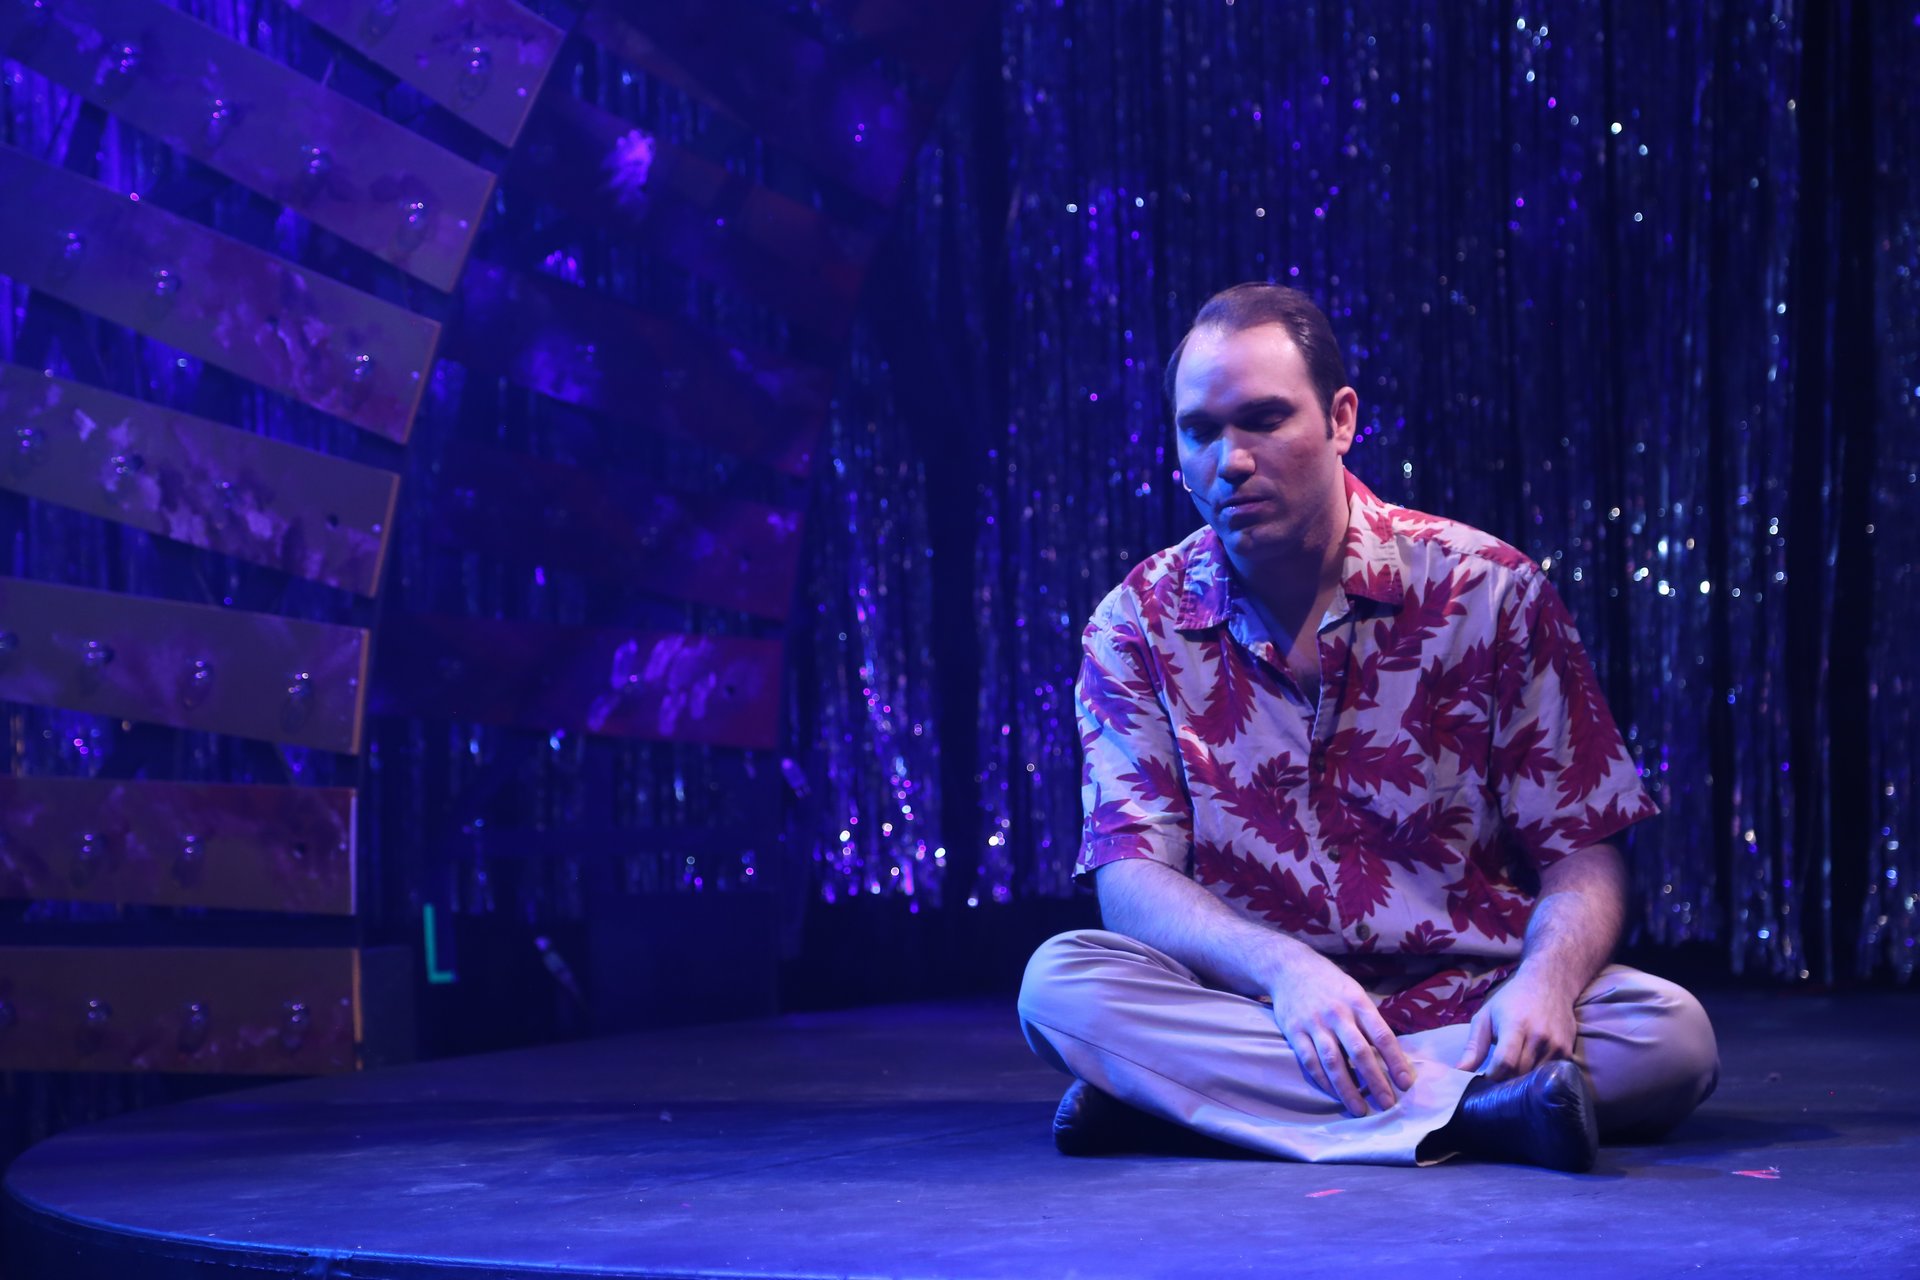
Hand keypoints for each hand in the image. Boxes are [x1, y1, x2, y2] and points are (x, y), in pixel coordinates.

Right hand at [1267, 953, 1416, 1116]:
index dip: (1395, 1060)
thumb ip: (1369, 1021)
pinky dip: (1323, 1081)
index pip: (1382, 1035)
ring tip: (1360, 1109)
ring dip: (1348, 1088)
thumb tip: (1392, 1054)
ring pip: (1333, 1061)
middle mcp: (1336, 1013)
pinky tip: (1334, 1094)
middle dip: (1375, 1080)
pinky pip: (1310, 1061)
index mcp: (1357, 1002)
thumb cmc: (1329, 984)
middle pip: (1359, 1052)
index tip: (1406, 1082)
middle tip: (1387, 1103)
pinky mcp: (1294, 1032)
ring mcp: (1314, 1023)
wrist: (1288, 967)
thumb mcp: (1355, 992)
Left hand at [1456, 970, 1579, 1080]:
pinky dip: (1536, 1076)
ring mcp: (1556, 1045)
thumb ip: (1473, 1046)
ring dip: (1521, 1080)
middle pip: (1519, 1073)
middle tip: (1495, 1077)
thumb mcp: (1486, 1016)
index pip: (1505, 1062)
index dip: (1492, 1076)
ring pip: (1534, 1078)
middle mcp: (1539, 1036)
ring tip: (1511, 1072)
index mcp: (1515, 1025)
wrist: (1550, 984)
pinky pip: (1548, 1075)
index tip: (1484, 1079)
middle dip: (1504, 1080)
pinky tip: (1528, 1067)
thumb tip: (1459, 1072)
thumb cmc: (1511, 1001)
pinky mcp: (1567, 1052)